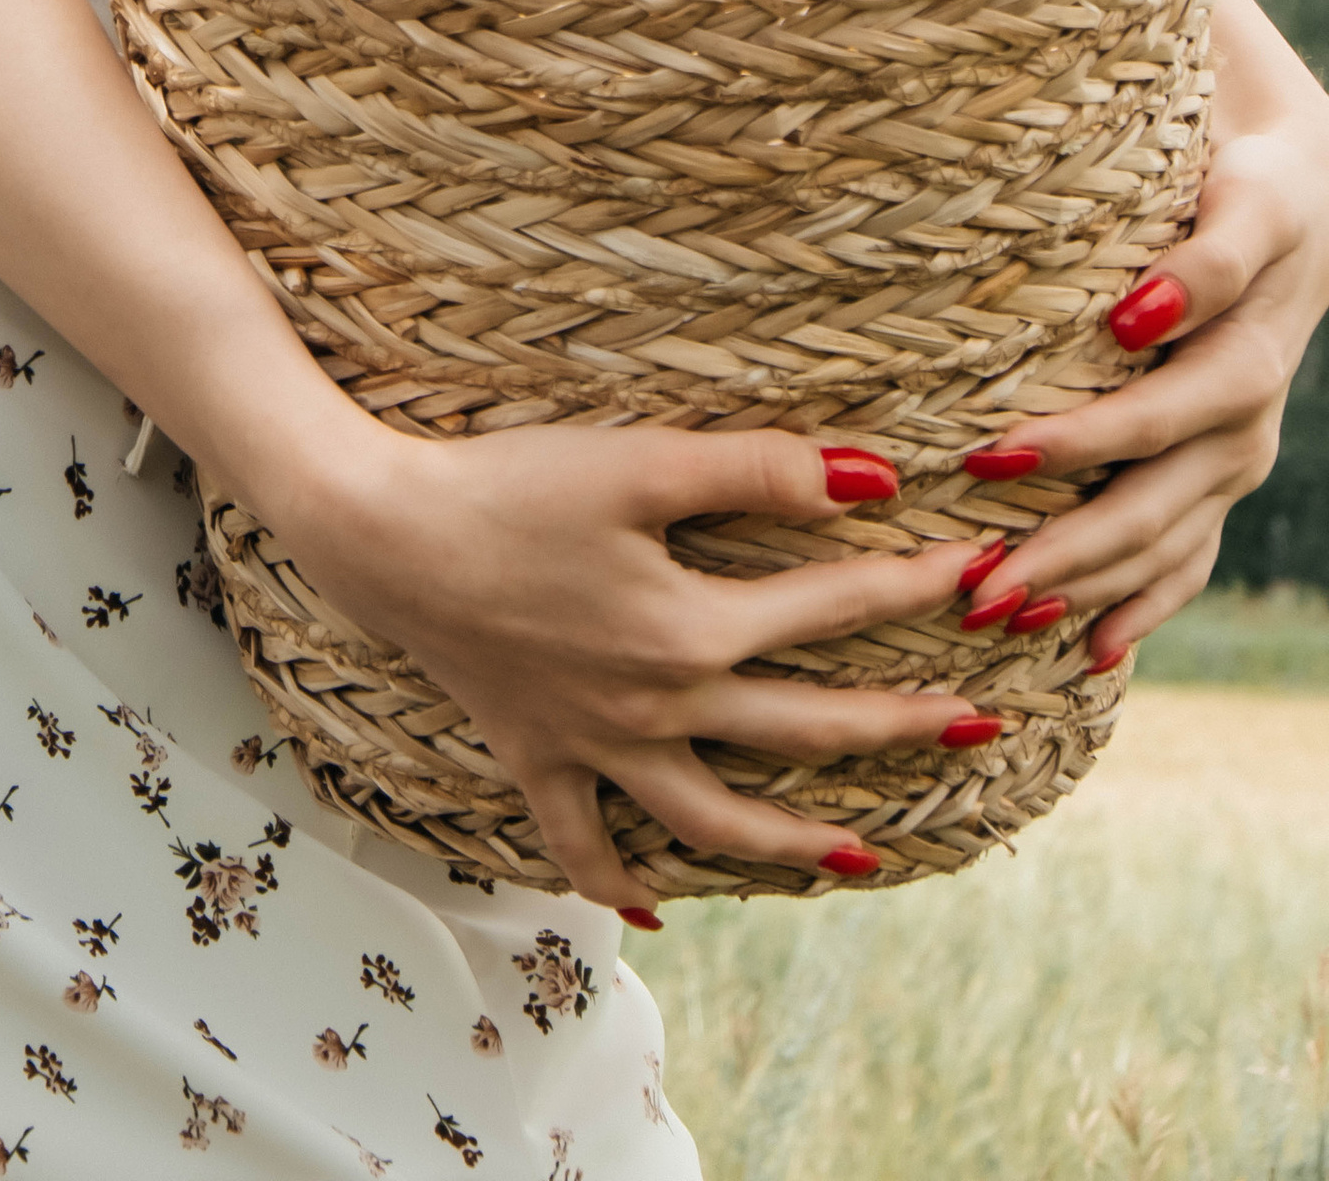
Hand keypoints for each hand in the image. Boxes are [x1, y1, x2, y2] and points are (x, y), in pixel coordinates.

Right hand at [281, 418, 978, 911]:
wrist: (384, 532)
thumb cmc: (510, 484)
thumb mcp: (639, 461)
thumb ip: (759, 471)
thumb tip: (874, 476)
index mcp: (691, 631)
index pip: (830, 609)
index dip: (912, 585)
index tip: (979, 570)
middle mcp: (656, 705)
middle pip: (801, 731)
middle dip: (900, 727)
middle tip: (980, 723)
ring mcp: (594, 744)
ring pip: (712, 820)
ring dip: (793, 845)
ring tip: (861, 856)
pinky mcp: (533, 755)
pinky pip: (580, 841)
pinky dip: (618, 881)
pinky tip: (654, 903)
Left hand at [952, 49, 1328, 669]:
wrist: (1311, 152)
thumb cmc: (1206, 80)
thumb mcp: (1193, 31)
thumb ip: (1103, 4)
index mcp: (1272, 204)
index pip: (1236, 249)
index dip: (1188, 283)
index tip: (1122, 310)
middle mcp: (1281, 312)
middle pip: (1204, 405)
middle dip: (1097, 459)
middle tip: (988, 485)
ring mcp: (1262, 393)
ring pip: (1194, 491)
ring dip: (1100, 553)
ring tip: (1000, 596)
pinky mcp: (1237, 446)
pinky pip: (1201, 536)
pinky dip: (1148, 599)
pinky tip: (1086, 658)